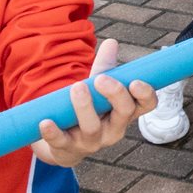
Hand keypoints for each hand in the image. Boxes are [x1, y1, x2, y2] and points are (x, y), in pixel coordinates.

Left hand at [32, 40, 156, 167]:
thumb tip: (111, 42)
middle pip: (124, 113)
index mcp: (125, 113)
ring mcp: (91, 142)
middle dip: (115, 94)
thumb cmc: (89, 110)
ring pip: (92, 127)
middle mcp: (114, 130)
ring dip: (85, 107)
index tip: (135, 81)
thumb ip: (104, 66)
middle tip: (101, 79)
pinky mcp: (68, 150)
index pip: (146, 105)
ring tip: (77, 87)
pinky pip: (61, 142)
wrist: (65, 145)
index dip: (145, 94)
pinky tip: (45, 121)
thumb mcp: (98, 89)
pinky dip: (53, 132)